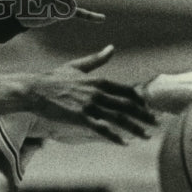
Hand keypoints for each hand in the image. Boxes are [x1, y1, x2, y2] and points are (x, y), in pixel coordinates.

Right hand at [29, 45, 156, 144]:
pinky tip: (123, 143)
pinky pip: (102, 129)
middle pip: (128, 105)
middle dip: (145, 116)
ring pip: (119, 118)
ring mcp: (90, 106)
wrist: (34, 90)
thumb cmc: (52, 79)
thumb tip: (111, 48)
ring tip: (147, 136)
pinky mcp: (80, 118)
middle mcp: (98, 93)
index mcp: (99, 81)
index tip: (151, 108)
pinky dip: (114, 137)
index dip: (141, 101)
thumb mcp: (76, 66)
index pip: (127, 91)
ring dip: (135, 128)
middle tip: (157, 124)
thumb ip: (96, 60)